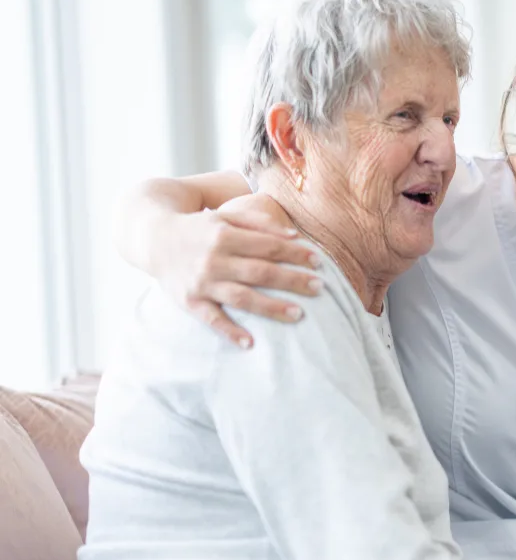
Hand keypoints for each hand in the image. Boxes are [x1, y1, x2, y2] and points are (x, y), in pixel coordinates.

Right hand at [155, 194, 322, 347]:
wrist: (152, 237)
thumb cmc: (199, 228)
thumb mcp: (225, 216)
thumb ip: (258, 222)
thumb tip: (294, 235)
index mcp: (224, 234)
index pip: (268, 246)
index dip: (296, 254)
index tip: (319, 263)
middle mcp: (213, 259)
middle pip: (260, 272)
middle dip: (292, 280)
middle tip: (320, 288)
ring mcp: (201, 282)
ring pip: (241, 297)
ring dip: (271, 307)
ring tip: (299, 314)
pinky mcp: (189, 301)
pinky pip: (212, 319)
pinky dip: (230, 332)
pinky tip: (250, 343)